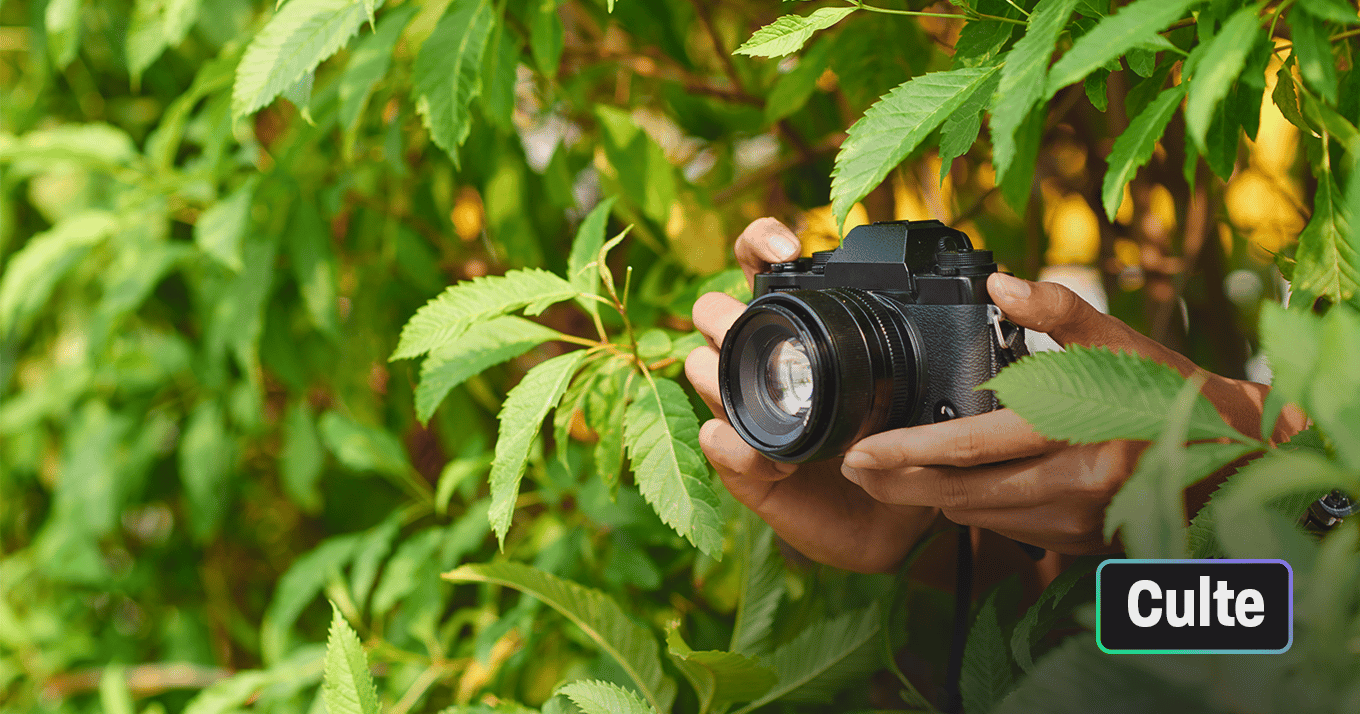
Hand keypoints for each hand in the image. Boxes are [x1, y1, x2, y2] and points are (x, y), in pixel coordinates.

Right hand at [686, 219, 939, 572]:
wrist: (896, 523)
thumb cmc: (908, 441)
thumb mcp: (931, 387)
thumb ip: (943, 347)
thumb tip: (992, 295)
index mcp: (805, 327)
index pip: (762, 262)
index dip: (762, 241)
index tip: (788, 249)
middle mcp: (765, 360)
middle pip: (711, 310)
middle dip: (723, 313)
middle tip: (761, 330)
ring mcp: (747, 409)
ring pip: (700, 368)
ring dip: (725, 378)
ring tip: (780, 403)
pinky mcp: (744, 464)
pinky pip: (715, 441)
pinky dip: (736, 446)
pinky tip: (774, 461)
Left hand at [839, 271, 1301, 553]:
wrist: (1232, 456)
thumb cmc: (1169, 392)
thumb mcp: (1120, 341)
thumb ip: (1058, 311)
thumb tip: (1000, 283)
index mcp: (1069, 432)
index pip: (966, 449)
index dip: (904, 453)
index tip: (858, 452)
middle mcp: (1065, 486)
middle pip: (954, 494)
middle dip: (895, 485)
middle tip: (852, 468)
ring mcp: (1070, 521)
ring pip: (974, 514)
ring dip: (931, 496)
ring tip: (889, 473)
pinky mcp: (1076, 542)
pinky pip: (1004, 528)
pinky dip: (973, 507)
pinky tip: (955, 485)